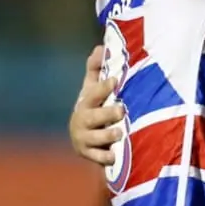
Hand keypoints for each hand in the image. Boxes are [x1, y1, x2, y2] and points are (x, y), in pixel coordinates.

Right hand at [71, 45, 124, 166]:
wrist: (83, 139)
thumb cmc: (94, 108)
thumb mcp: (93, 89)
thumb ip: (97, 69)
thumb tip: (101, 47)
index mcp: (86, 102)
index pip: (93, 92)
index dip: (102, 87)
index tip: (115, 81)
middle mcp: (83, 120)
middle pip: (93, 116)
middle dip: (106, 113)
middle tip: (121, 110)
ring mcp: (85, 138)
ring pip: (95, 138)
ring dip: (107, 135)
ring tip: (119, 133)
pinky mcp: (89, 154)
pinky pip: (97, 158)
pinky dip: (105, 157)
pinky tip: (114, 156)